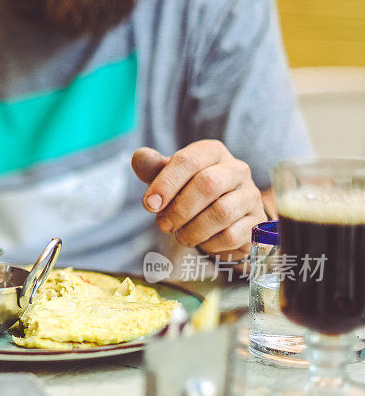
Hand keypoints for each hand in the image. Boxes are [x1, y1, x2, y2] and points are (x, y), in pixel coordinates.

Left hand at [131, 140, 266, 260]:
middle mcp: (237, 169)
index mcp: (212, 152)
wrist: (225, 218)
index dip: (165, 184)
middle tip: (164, 225)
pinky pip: (231, 235)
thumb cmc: (191, 193)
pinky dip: (209, 243)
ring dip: (192, 229)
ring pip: (221, 212)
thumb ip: (154, 169)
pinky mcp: (256, 223)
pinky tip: (202, 241)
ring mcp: (250, 196)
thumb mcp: (170, 179)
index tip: (149, 205)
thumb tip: (139, 156)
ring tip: (181, 234)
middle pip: (207, 184)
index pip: (188, 160)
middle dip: (179, 209)